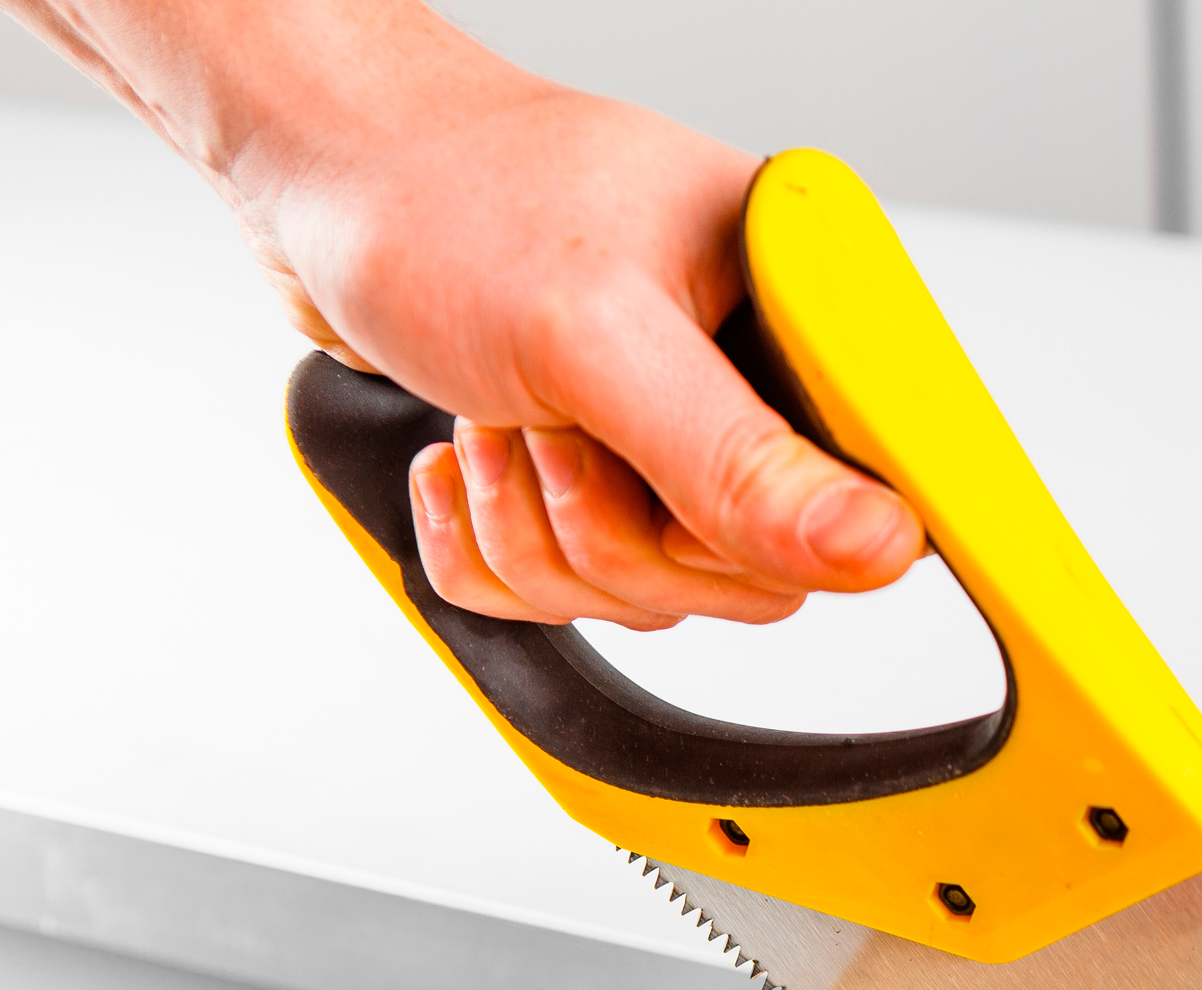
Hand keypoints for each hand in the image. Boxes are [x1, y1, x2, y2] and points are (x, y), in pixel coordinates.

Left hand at [235, 55, 926, 630]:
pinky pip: (570, 599)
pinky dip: (495, 549)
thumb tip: (877, 547)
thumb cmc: (447, 203)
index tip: (664, 482)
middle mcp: (756, 380)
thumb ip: (735, 459)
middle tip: (552, 423)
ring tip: (500, 417)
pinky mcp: (601, 478)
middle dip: (610, 529)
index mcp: (804, 317)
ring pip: (650, 595)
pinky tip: (471, 452)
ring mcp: (676, 437)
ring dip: (538, 533)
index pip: (861, 509)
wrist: (324, 177)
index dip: (753, 527)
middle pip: (745, 575)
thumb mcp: (596, 335)